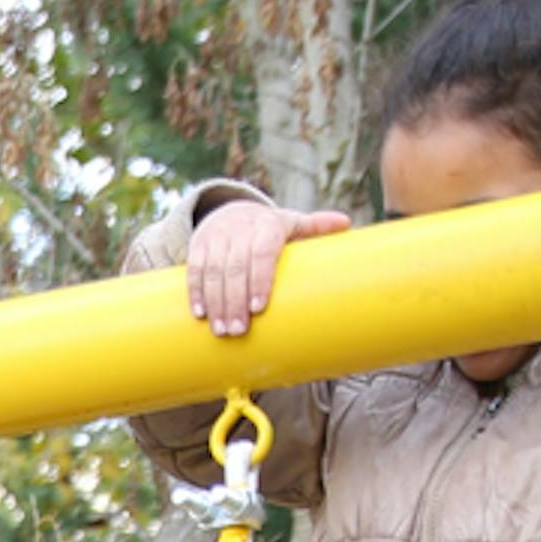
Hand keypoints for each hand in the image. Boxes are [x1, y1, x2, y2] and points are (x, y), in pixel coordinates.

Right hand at [184, 193, 348, 339]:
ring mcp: (217, 237)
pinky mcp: (198, 245)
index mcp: (267, 225)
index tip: (257, 308)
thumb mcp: (292, 224)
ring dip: (215, 303)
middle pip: (235, 267)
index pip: (262, 252)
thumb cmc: (268, 228)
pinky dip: (196, 293)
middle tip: (239, 331)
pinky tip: (201, 314)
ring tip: (221, 330)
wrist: (230, 210)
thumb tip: (346, 224)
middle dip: (235, 301)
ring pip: (212, 271)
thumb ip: (316, 227)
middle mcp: (240, 229)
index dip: (259, 280)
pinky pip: (194, 270)